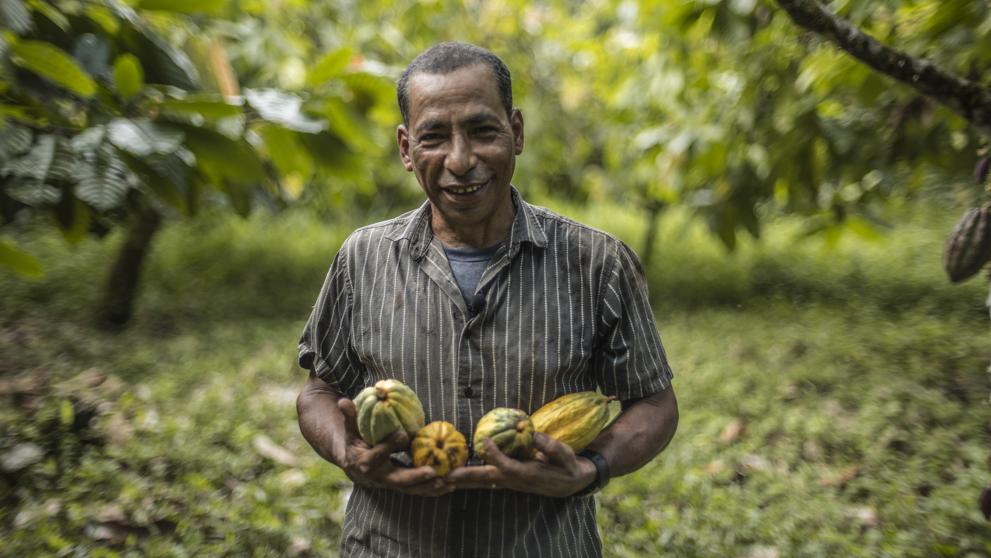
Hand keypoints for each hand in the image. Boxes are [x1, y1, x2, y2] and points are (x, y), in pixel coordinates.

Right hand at [336, 398, 452, 496]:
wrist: (353, 465)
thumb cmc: (355, 442)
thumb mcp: (350, 430)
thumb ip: (350, 417)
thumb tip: (343, 400)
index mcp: (364, 462)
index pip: (377, 454)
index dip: (389, 445)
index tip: (403, 434)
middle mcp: (378, 477)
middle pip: (397, 479)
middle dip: (415, 476)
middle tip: (432, 471)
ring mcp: (391, 484)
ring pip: (410, 489)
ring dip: (429, 487)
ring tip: (447, 481)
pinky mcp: (401, 487)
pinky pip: (417, 490)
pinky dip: (432, 489)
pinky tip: (450, 486)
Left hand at [445, 432, 595, 496]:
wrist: (570, 483)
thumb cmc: (568, 467)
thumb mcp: (566, 456)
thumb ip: (551, 447)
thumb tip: (534, 434)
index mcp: (528, 474)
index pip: (507, 466)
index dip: (495, 454)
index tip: (484, 439)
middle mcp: (514, 481)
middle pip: (485, 479)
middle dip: (464, 477)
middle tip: (444, 476)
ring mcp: (508, 482)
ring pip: (481, 482)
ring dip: (461, 481)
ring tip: (440, 479)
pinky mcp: (506, 480)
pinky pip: (484, 481)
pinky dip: (468, 480)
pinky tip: (454, 478)